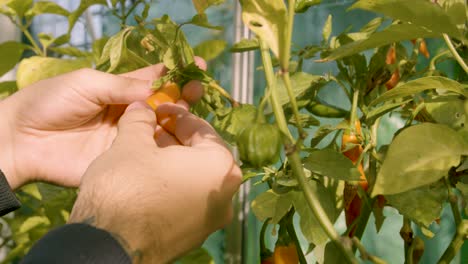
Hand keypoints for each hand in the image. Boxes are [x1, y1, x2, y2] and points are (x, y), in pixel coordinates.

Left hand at [0, 59, 205, 188]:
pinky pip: (151, 155)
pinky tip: (182, 140)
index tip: (196, 66)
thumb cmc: (50, 102)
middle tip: (197, 90)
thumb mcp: (87, 82)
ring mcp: (129, 138)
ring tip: (191, 111)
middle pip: (164, 105)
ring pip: (162, 129)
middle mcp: (129, 114)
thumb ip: (122, 86)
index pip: (153, 80)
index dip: (174, 72)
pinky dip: (168, 148)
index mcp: (119, 90)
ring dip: (180, 120)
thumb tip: (157, 89)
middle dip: (183, 95)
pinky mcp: (125, 161)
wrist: (22, 141)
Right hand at [69, 102, 241, 262]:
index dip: (177, 115)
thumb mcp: (130, 143)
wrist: (109, 247)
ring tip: (148, 152)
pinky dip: (175, 185)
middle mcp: (225, 194)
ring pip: (197, 178)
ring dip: (176, 162)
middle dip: (177, 139)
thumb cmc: (126, 188)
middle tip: (153, 129)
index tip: (159, 109)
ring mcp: (212, 218)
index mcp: (220, 166)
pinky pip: (190, 200)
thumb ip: (141, 120)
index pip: (202, 129)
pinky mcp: (196, 235)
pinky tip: (150, 180)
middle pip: (202, 155)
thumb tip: (142, 108)